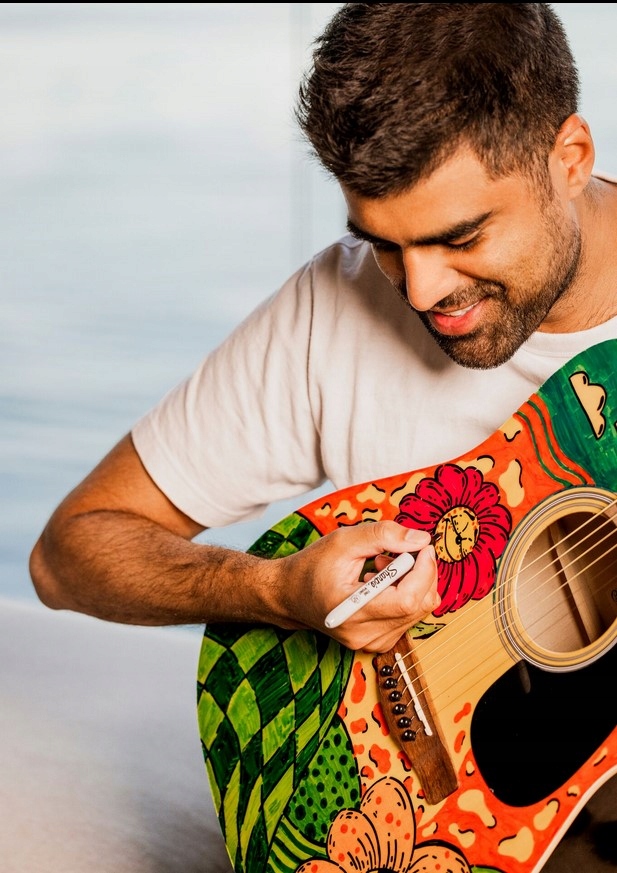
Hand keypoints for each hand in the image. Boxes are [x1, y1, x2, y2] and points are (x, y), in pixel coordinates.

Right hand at [274, 520, 438, 652]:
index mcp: (351, 611)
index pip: (407, 600)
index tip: (423, 548)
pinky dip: (405, 594)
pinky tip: (382, 582)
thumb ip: (384, 536)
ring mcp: (372, 642)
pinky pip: (409, 616)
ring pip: (418, 611)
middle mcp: (364, 635)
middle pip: (418, 605)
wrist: (290, 595)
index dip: (424, 571)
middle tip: (398, 551)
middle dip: (420, 573)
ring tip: (380, 566)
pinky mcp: (378, 642)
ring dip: (412, 582)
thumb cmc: (312, 566)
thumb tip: (422, 540)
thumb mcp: (343, 540)